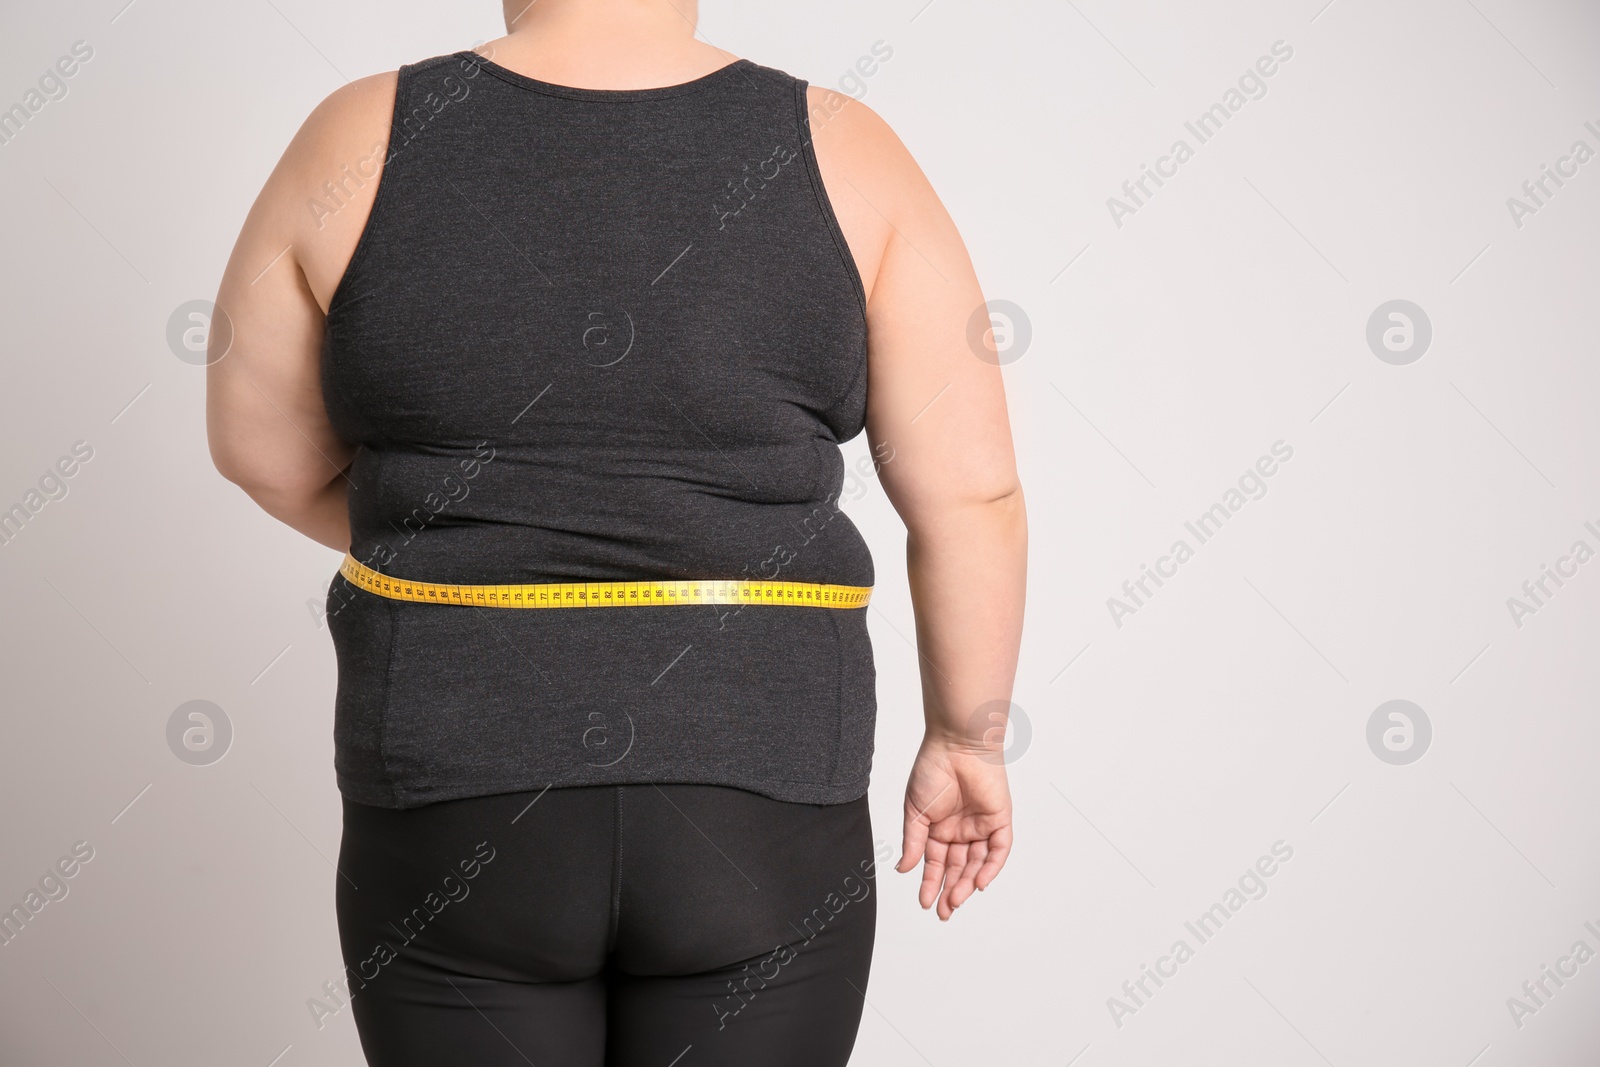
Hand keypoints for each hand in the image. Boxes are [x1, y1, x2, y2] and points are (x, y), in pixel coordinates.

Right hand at [895, 733, 1013, 919]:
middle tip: (942, 912)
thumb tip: (903, 870)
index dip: (930, 883)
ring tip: (955, 901)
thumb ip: (913, 842)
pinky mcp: (999, 819)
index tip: (924, 902)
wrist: (956, 744)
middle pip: (957, 868)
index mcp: (939, 828)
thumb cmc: (932, 770)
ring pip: (977, 863)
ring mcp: (981, 826)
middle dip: (949, 890)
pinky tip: (978, 883)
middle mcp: (960, 830)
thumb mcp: (915, 811)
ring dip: (967, 883)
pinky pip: (999, 849)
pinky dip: (990, 867)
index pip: (936, 863)